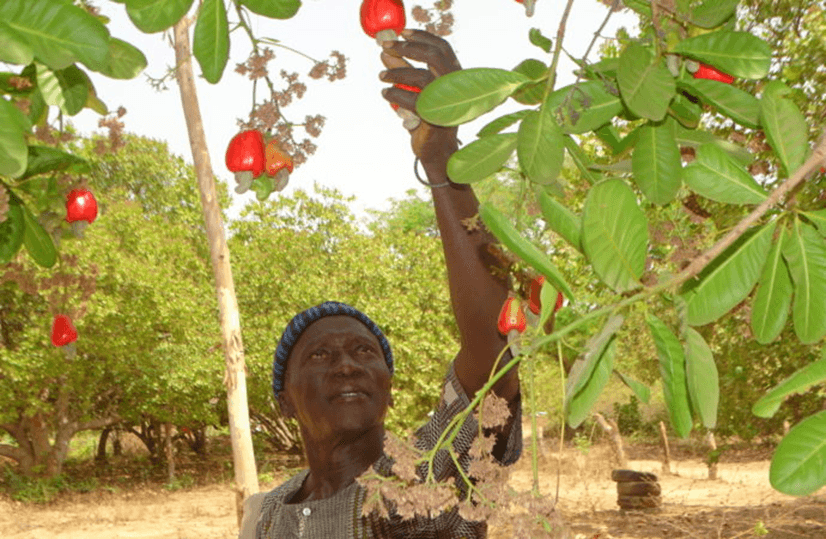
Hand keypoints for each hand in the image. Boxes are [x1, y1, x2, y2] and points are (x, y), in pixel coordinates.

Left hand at [379, 29, 460, 168]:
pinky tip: (386, 94)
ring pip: (421, 78)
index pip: (442, 48)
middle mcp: (454, 87)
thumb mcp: (413, 90)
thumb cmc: (426, 119)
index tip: (401, 32)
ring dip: (397, 74)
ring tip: (381, 77)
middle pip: (433, 56)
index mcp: (454, 76)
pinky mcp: (435, 118)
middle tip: (385, 46)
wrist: (435, 151)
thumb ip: (401, 71)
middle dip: (407, 48)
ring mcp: (447, 102)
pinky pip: (411, 100)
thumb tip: (384, 52)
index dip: (422, 36)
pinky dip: (395, 95)